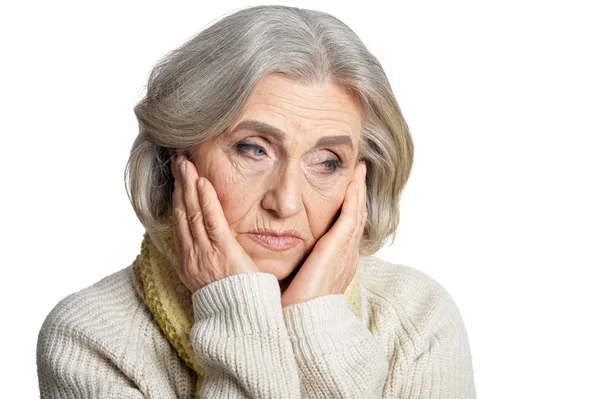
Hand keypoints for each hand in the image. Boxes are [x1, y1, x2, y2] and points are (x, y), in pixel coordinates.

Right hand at [171, 154, 259, 292]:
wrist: (240, 320)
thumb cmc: (234, 301)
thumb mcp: (215, 281)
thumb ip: (212, 260)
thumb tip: (215, 246)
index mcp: (189, 263)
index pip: (180, 224)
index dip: (177, 199)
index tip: (176, 180)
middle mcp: (192, 256)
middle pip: (182, 213)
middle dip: (179, 185)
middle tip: (177, 161)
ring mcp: (205, 253)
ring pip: (193, 213)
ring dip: (188, 185)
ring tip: (185, 163)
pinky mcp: (223, 251)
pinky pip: (212, 221)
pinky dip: (206, 201)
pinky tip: (202, 183)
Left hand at [280, 161, 366, 307]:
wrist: (306, 322)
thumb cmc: (299, 307)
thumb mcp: (301, 282)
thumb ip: (299, 267)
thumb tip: (289, 261)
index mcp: (338, 263)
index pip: (346, 228)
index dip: (349, 207)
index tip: (348, 190)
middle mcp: (347, 255)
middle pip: (357, 217)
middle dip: (358, 193)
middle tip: (359, 172)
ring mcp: (346, 250)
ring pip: (357, 212)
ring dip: (358, 189)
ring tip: (359, 170)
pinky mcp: (339, 246)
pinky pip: (351, 214)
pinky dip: (354, 195)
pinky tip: (353, 179)